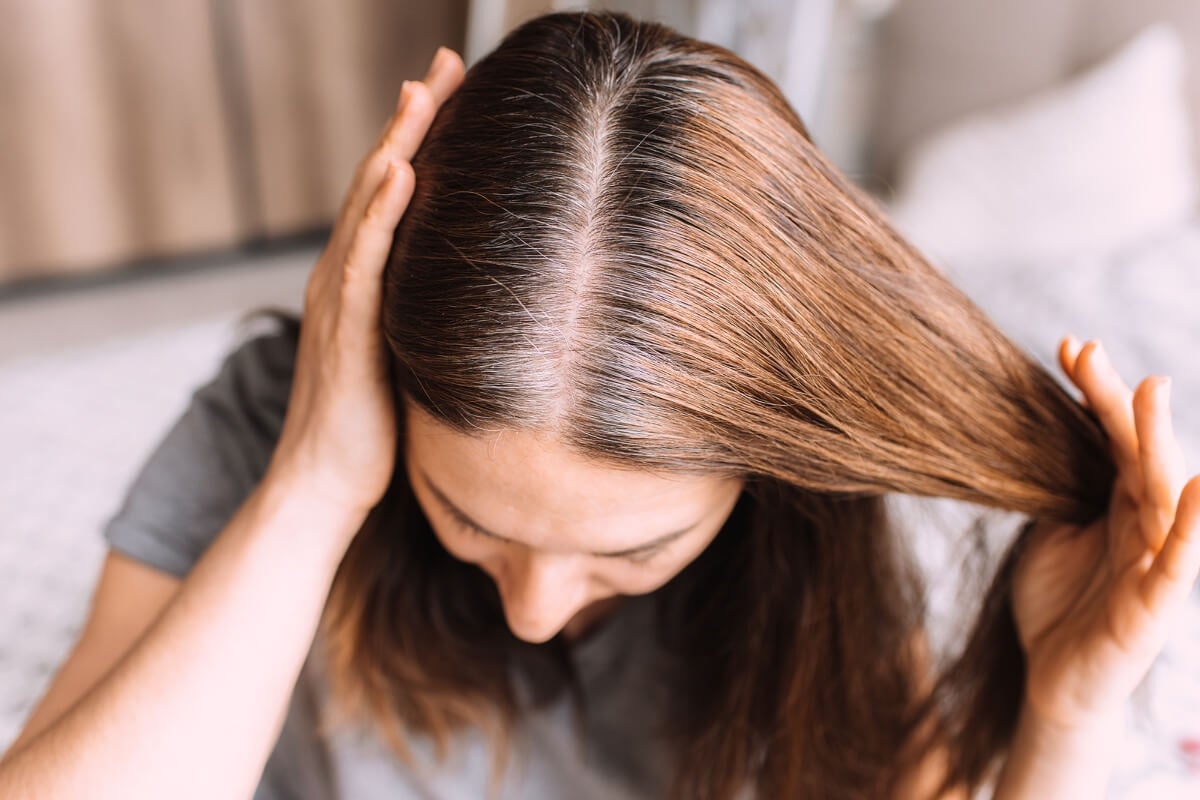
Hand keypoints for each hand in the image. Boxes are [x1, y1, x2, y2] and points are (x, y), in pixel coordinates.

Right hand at [267, 46, 465, 518]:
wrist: (325, 484)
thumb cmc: (372, 428)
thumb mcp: (408, 357)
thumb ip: (426, 317)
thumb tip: (476, 301)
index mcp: (362, 281)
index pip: (394, 194)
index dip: (421, 140)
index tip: (455, 90)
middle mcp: (346, 278)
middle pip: (380, 183)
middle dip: (411, 122)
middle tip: (443, 64)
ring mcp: (341, 300)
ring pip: (368, 209)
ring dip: (395, 147)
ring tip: (420, 94)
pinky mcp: (347, 332)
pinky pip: (364, 262)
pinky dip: (380, 215)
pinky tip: (401, 174)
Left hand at [1011, 335, 1199, 731]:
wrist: (1051, 679)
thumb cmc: (1059, 602)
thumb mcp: (1052, 530)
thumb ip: (1060, 485)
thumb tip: (1047, 425)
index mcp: (1119, 505)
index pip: (1114, 437)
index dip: (1095, 393)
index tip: (1069, 347)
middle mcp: (1145, 526)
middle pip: (1138, 453)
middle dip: (1120, 401)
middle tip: (1093, 352)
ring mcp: (1155, 563)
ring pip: (1165, 493)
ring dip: (1159, 441)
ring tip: (1151, 390)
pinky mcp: (1156, 606)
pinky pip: (1180, 561)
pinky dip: (1194, 523)